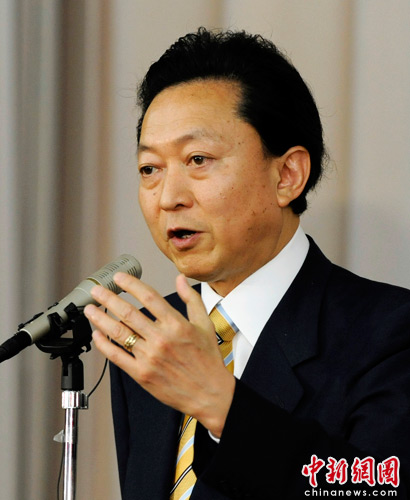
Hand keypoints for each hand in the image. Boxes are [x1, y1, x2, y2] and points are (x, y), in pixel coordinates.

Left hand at [84, 273, 234, 437]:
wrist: (209, 394)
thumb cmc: (207, 360)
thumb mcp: (205, 324)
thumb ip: (191, 299)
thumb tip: (180, 279)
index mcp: (176, 324)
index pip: (148, 297)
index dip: (131, 284)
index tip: (119, 278)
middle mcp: (161, 339)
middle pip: (128, 312)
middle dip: (108, 298)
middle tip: (97, 290)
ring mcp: (149, 357)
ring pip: (119, 333)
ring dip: (101, 319)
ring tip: (90, 309)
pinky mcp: (141, 374)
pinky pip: (117, 357)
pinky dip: (104, 345)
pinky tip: (96, 335)